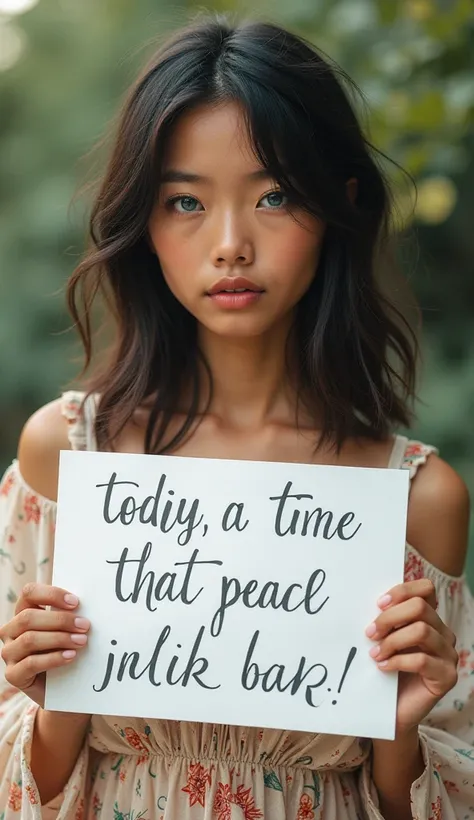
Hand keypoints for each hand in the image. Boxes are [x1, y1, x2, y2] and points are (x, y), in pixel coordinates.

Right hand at [0, 582, 89, 706]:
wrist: (63, 687)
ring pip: (29, 639)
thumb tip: (85, 605)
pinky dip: (53, 658)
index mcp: (22, 612)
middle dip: (60, 620)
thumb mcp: (66, 629)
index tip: (76, 602)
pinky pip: (30, 663)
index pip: (29, 593)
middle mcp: (10, 630)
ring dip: (59, 638)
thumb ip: (68, 615)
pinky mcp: (12, 674)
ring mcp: (9, 653)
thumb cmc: (65, 649)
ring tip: (81, 641)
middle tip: (84, 625)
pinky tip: (70, 656)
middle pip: (28, 617)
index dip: (51, 594)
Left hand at [366, 579, 457, 735]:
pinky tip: (383, 667)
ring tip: (375, 653)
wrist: (391, 711)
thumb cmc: (385, 670)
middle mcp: (443, 633)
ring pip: (421, 631)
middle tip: (370, 632)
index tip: (378, 604)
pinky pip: (422, 660)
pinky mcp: (447, 677)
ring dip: (392, 641)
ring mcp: (448, 654)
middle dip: (390, 618)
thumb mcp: (384, 639)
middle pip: (420, 607)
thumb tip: (371, 602)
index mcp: (429, 618)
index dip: (402, 591)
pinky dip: (398, 661)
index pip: (425, 588)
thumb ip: (385, 620)